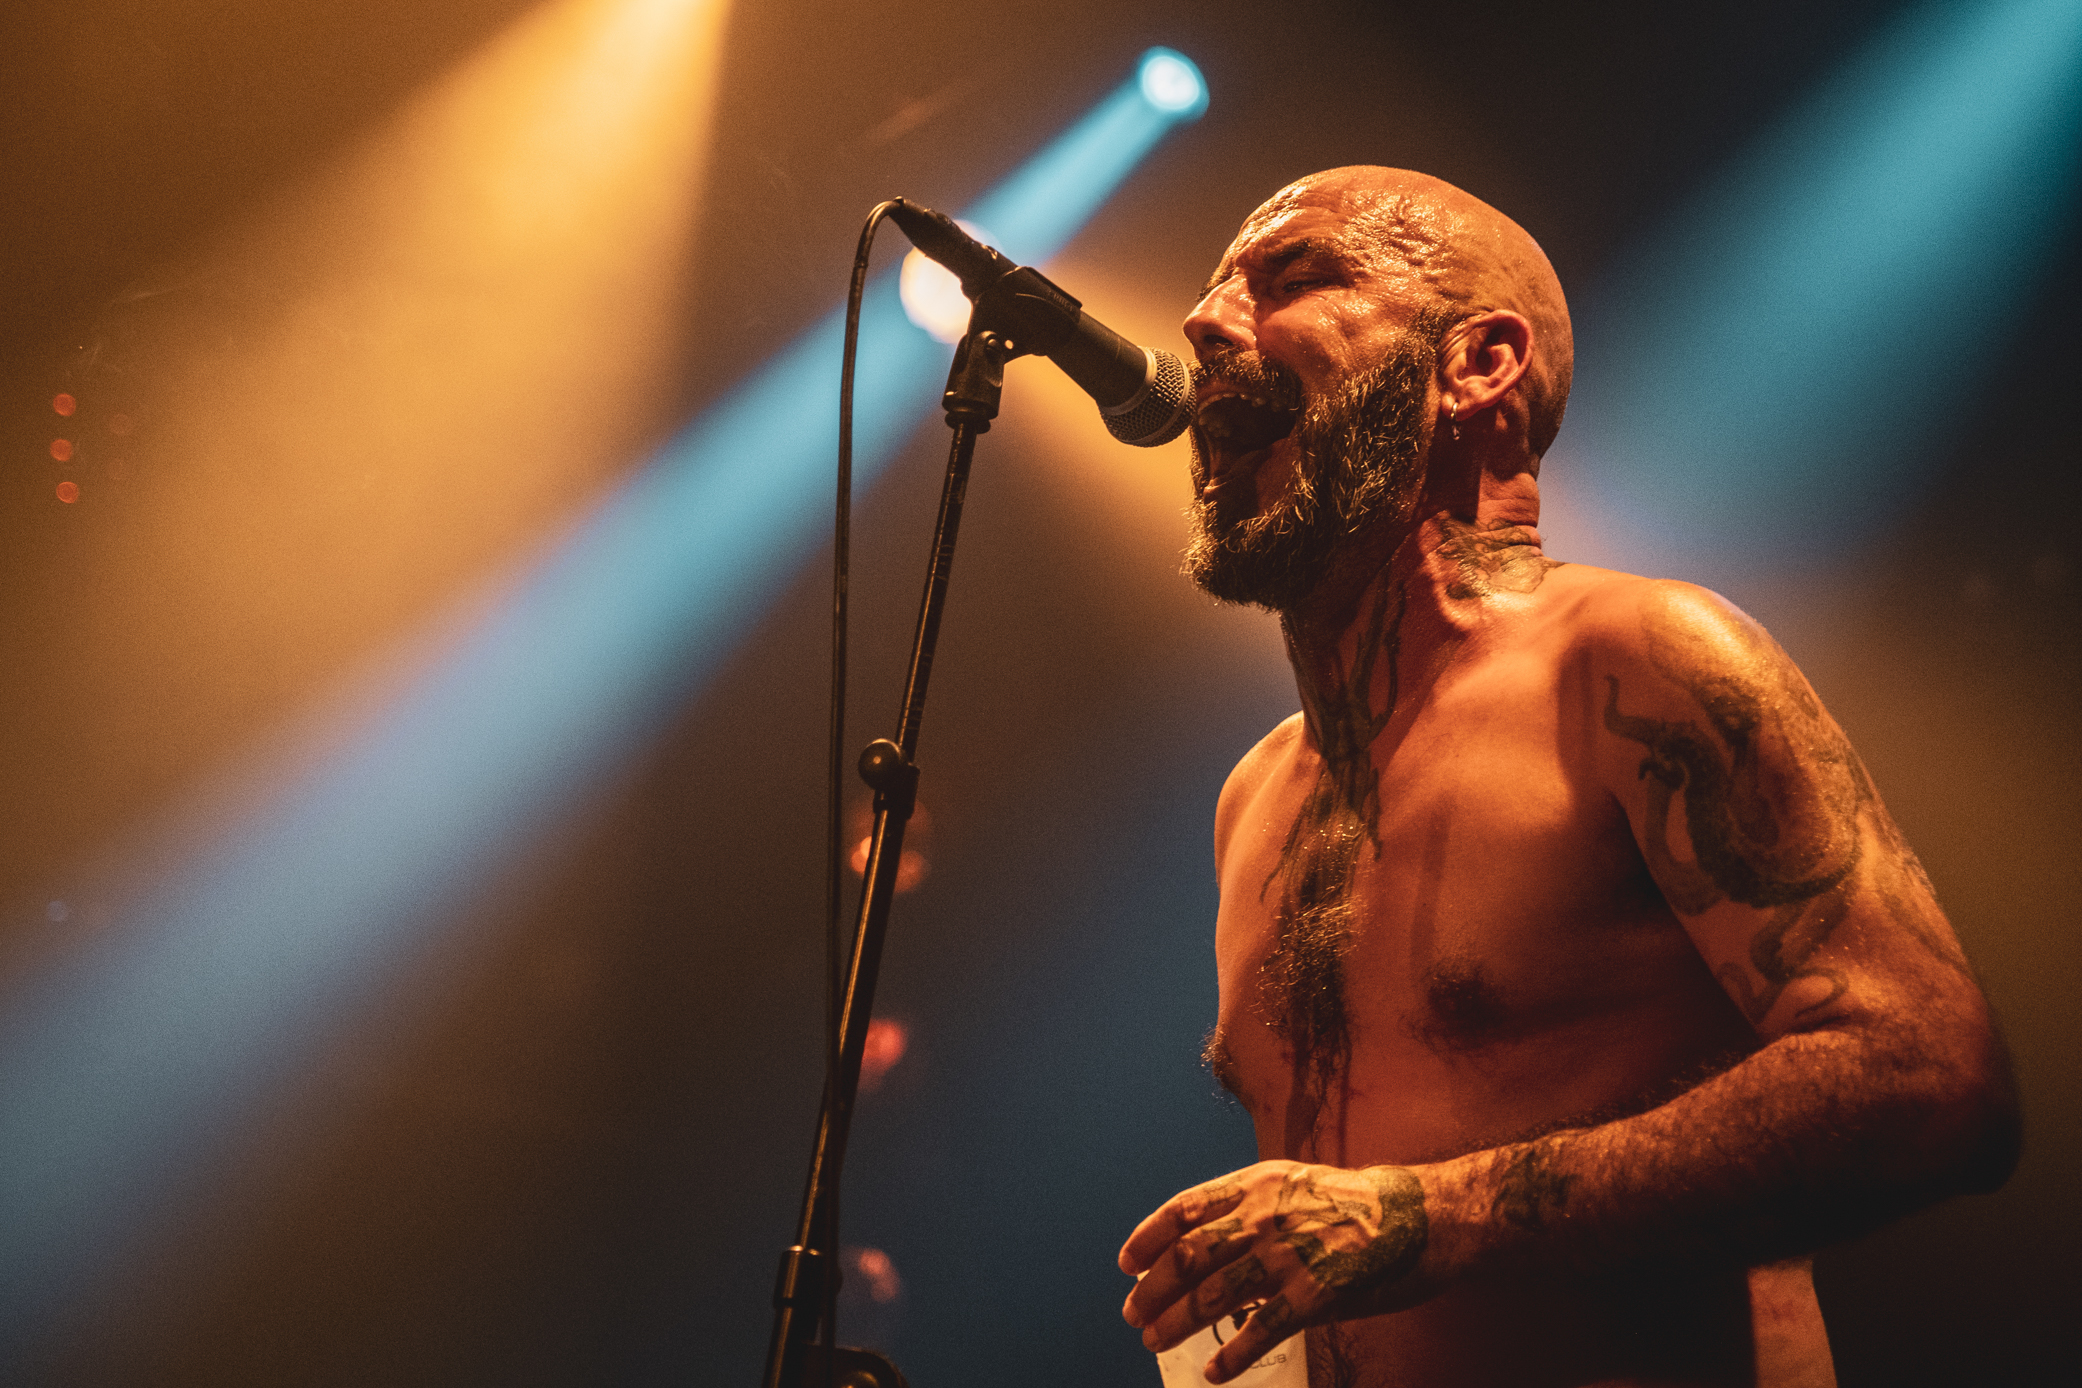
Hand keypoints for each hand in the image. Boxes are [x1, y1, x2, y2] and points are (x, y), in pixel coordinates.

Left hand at [1118, 1161, 1433, 1382]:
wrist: (1421, 1217)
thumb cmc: (1357, 1203)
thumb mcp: (1294, 1185)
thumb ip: (1250, 1208)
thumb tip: (1205, 1240)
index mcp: (1257, 1185)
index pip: (1185, 1210)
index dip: (1149, 1238)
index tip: (1126, 1263)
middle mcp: (1265, 1217)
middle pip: (1189, 1257)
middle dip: (1153, 1289)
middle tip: (1134, 1313)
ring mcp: (1289, 1257)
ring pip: (1214, 1295)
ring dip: (1177, 1322)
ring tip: (1156, 1341)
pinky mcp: (1317, 1296)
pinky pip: (1262, 1331)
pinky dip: (1232, 1355)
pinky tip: (1214, 1371)